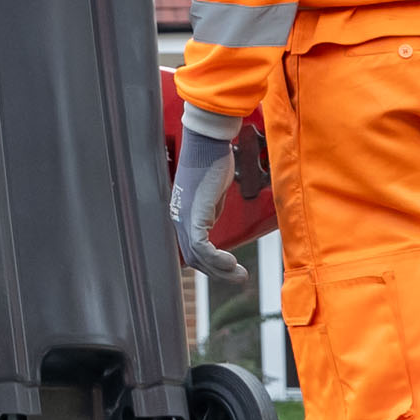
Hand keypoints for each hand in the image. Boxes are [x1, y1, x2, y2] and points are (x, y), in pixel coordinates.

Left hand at [172, 102, 274, 271]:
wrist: (208, 141)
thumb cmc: (212, 162)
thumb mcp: (212, 193)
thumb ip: (209, 210)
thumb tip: (212, 222)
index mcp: (182, 214)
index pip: (192, 248)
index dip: (209, 263)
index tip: (228, 269)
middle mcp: (179, 218)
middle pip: (193, 257)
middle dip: (217, 272)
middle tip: (239, 278)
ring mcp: (184, 216)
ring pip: (197, 256)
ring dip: (220, 270)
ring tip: (240, 275)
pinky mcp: (195, 213)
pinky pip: (202, 246)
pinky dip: (216, 258)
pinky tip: (231, 261)